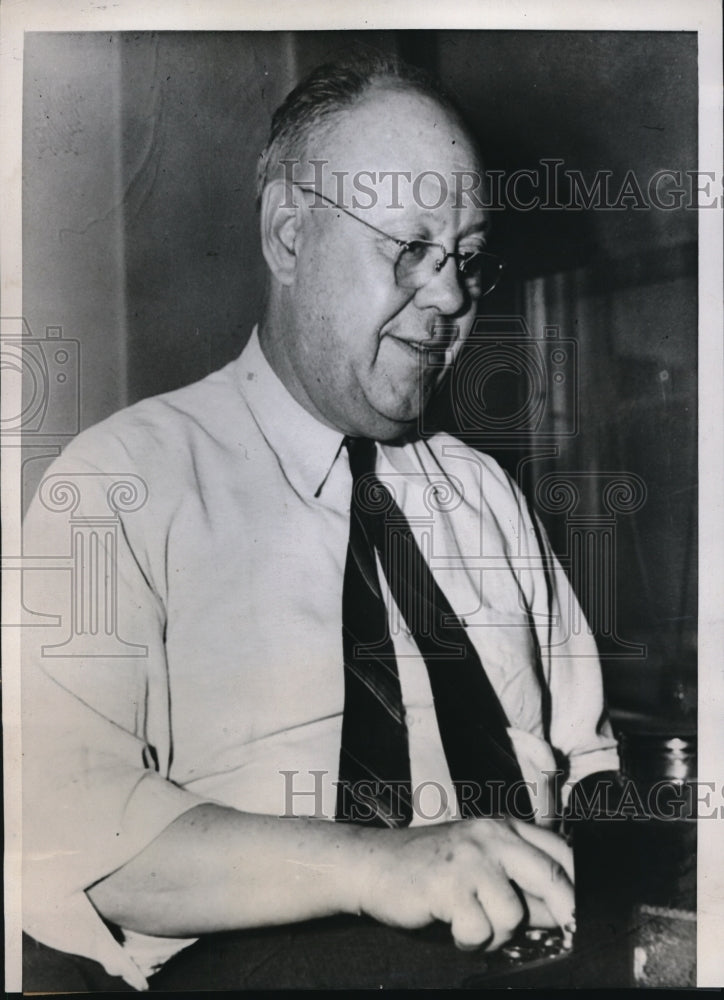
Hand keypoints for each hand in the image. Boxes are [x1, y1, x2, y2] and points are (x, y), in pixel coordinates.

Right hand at [352, 816, 573, 951]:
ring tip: (472, 924)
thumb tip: (561, 915)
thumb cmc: (428, 868)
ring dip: (495, 933)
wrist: (373, 863)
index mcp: (503, 828)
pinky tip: (454, 926)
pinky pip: (480, 930)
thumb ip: (520, 885)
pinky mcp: (448, 884)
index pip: (559, 852)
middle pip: (550, 876)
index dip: (579, 886)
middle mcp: (490, 836)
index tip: (587, 914)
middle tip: (570, 934)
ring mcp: (470, 858)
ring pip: (514, 915)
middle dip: (566, 912)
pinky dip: (470, 940)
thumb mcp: (479, 866)